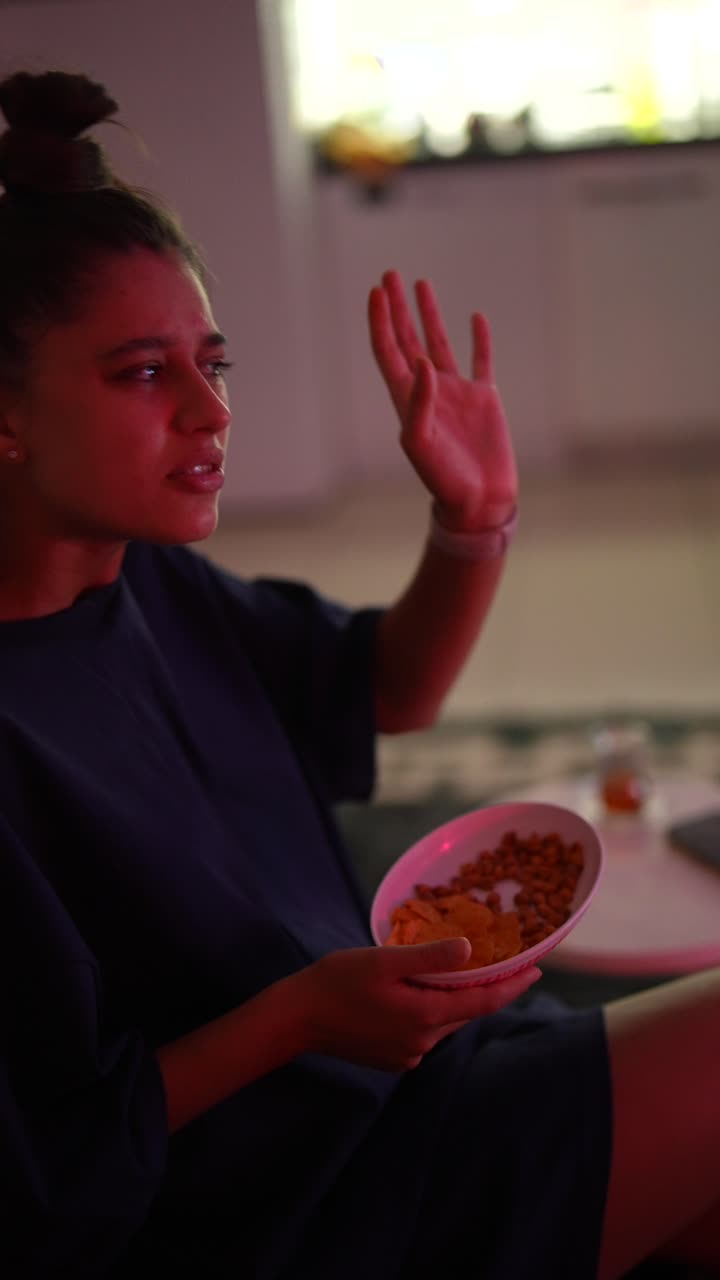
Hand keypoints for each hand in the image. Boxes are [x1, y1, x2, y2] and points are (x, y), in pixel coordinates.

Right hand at [291, 938, 540, 1071]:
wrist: (297, 1019)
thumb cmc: (337, 981)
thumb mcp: (384, 960)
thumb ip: (428, 957)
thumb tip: (469, 950)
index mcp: (425, 1016)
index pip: (483, 1003)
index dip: (512, 986)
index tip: (537, 969)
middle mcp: (422, 1042)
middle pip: (465, 1012)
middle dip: (483, 988)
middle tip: (499, 960)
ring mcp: (407, 1054)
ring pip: (444, 1021)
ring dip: (453, 998)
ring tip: (457, 971)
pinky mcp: (393, 1058)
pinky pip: (424, 1031)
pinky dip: (429, 1010)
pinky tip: (417, 991)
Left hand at [368, 270, 516, 531]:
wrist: (478, 500)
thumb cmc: (444, 479)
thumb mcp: (422, 444)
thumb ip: (419, 403)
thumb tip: (420, 361)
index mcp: (406, 400)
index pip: (387, 351)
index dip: (380, 321)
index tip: (377, 292)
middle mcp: (428, 390)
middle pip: (406, 339)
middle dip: (396, 308)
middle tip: (389, 275)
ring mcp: (456, 393)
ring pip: (437, 343)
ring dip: (429, 315)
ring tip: (421, 285)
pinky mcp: (483, 399)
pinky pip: (479, 361)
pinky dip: (478, 339)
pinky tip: (475, 319)